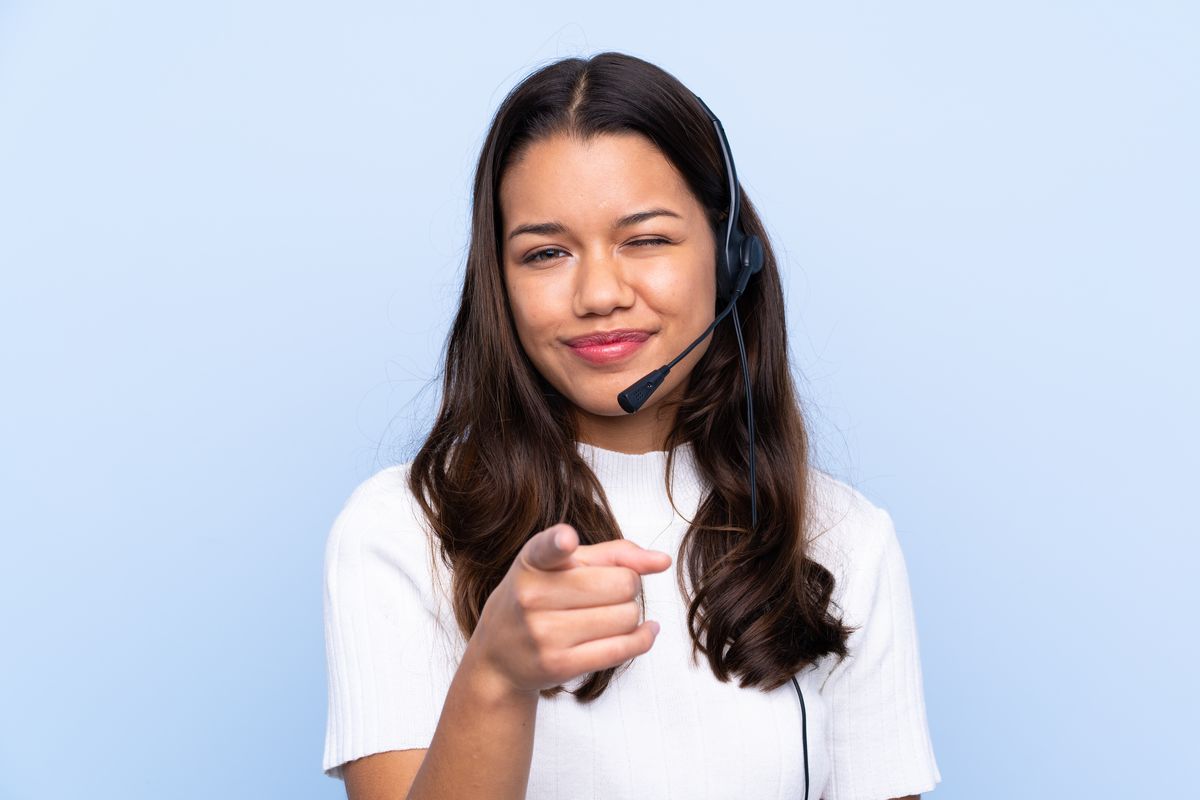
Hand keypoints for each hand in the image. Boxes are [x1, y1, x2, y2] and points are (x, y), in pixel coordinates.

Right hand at [469, 523, 670, 696]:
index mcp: (531, 562)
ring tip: (609, 613)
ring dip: (630, 614)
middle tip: (609, 591)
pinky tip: (645, 630)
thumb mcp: (564, 565)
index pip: (547, 548)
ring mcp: (544, 634)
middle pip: (621, 583)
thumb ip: (614, 554)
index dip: (560, 542)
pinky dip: (643, 638)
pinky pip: (623, 649)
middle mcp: (532, 596)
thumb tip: (661, 562)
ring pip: (627, 616)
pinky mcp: (560, 666)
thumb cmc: (538, 599)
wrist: (499, 656)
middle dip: (627, 585)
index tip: (567, 540)